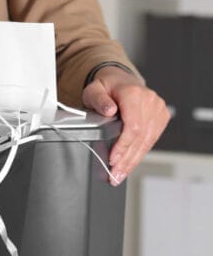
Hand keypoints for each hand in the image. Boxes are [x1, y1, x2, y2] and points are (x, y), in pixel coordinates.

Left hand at [82, 66, 169, 185]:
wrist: (119, 81)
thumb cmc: (106, 87)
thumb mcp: (93, 90)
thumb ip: (98, 99)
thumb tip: (109, 110)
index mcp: (133, 94)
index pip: (133, 126)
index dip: (124, 145)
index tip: (113, 159)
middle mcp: (150, 101)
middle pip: (141, 137)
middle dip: (127, 159)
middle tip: (114, 175)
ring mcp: (158, 109)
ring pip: (148, 141)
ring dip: (133, 160)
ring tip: (120, 175)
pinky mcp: (161, 117)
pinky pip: (151, 140)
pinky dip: (139, 153)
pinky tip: (130, 164)